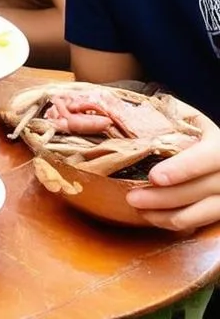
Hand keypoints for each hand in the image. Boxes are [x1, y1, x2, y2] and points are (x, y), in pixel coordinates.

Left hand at [126, 112, 219, 229]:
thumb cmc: (198, 131)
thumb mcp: (189, 117)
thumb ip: (167, 113)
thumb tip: (128, 112)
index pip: (206, 159)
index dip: (181, 169)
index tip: (153, 177)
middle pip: (198, 190)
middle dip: (163, 197)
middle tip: (132, 198)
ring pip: (200, 213)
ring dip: (166, 215)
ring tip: (137, 209)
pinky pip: (198, 222)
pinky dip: (174, 222)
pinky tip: (151, 216)